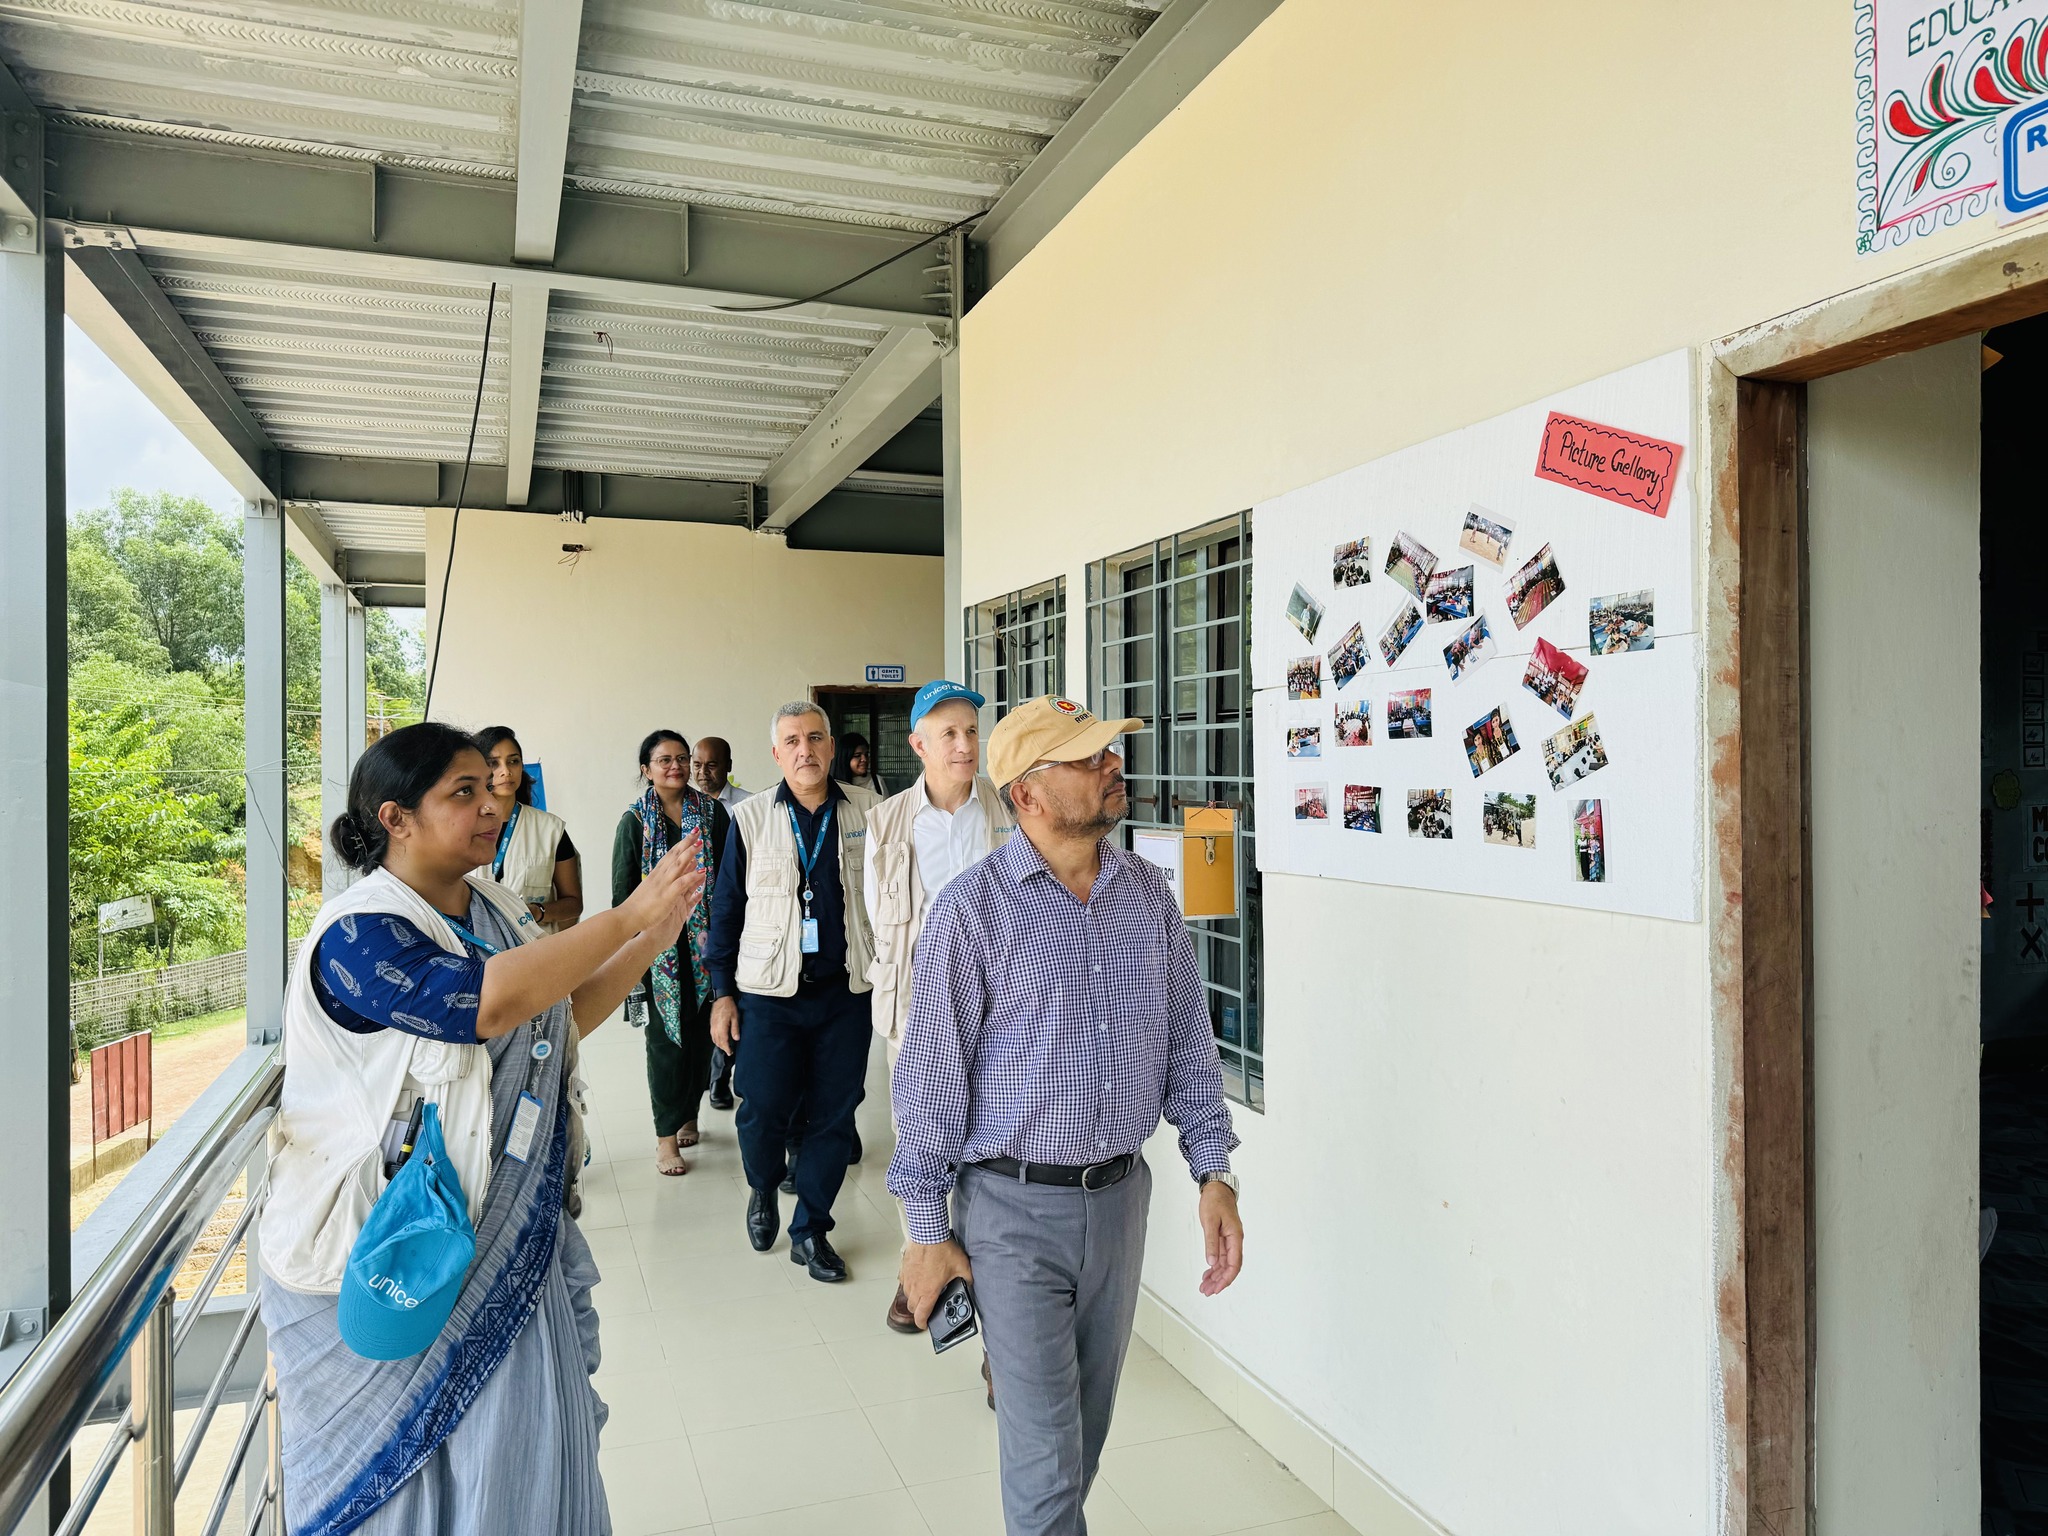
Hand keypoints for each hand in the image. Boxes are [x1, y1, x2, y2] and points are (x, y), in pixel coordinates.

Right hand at [621, 833, 702, 935]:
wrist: (627, 917)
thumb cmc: (638, 906)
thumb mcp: (651, 890)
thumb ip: (662, 882)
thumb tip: (669, 875)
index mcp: (656, 875)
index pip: (670, 855)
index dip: (680, 845)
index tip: (689, 836)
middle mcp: (660, 876)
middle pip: (674, 855)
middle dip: (686, 842)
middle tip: (697, 831)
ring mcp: (663, 885)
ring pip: (678, 865)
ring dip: (689, 853)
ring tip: (700, 843)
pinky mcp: (667, 896)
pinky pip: (681, 884)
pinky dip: (692, 876)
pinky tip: (702, 871)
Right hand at [710, 996, 739, 1052]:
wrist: (721, 999)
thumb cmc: (729, 1007)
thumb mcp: (735, 1018)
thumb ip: (735, 1029)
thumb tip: (736, 1038)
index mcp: (722, 1028)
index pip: (724, 1042)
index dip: (727, 1048)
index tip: (730, 1053)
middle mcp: (715, 1029)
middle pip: (718, 1042)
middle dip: (723, 1048)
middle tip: (729, 1051)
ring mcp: (712, 1027)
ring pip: (714, 1039)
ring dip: (719, 1044)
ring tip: (725, 1047)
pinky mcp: (711, 1024)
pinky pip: (712, 1035)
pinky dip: (715, 1040)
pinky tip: (719, 1040)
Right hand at [900, 1238, 972, 1328]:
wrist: (928, 1233)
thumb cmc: (941, 1249)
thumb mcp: (962, 1267)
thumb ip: (967, 1279)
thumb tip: (969, 1282)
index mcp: (929, 1291)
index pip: (921, 1316)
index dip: (923, 1324)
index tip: (926, 1325)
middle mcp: (915, 1287)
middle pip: (913, 1308)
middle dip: (920, 1311)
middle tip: (928, 1307)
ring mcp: (908, 1278)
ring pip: (907, 1294)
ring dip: (914, 1297)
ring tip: (924, 1291)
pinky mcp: (904, 1268)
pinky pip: (904, 1281)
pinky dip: (909, 1283)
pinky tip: (918, 1277)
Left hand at [1197, 1181, 1242, 1296]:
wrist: (1217, 1187)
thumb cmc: (1215, 1200)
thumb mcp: (1210, 1221)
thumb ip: (1211, 1243)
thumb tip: (1211, 1262)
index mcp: (1235, 1237)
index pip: (1234, 1264)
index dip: (1226, 1278)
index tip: (1217, 1288)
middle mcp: (1234, 1240)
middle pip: (1230, 1267)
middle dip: (1219, 1281)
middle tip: (1207, 1291)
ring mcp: (1229, 1240)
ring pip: (1224, 1263)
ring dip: (1216, 1276)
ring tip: (1205, 1286)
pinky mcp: (1223, 1237)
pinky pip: (1220, 1256)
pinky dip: (1214, 1266)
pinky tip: (1207, 1273)